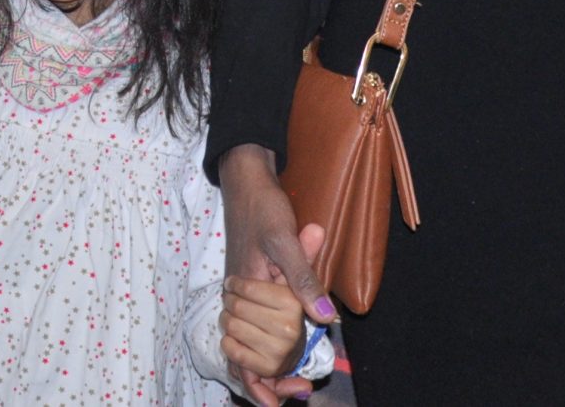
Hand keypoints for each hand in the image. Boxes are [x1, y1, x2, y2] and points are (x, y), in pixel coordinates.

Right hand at [220, 146, 337, 404]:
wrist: (246, 180)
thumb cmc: (263, 207)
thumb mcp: (285, 240)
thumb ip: (304, 279)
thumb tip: (327, 317)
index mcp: (244, 292)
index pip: (246, 350)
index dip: (264, 380)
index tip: (286, 395)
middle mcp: (237, 298)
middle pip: (246, 353)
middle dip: (270, 380)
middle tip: (299, 391)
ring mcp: (242, 293)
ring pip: (249, 342)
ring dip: (269, 366)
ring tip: (295, 382)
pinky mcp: (249, 286)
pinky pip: (254, 324)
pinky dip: (267, 342)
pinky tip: (287, 348)